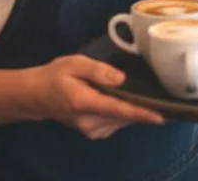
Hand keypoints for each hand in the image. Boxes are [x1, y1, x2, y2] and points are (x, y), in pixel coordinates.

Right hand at [32, 55, 163, 139]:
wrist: (37, 95)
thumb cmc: (55, 76)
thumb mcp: (74, 63)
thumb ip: (98, 70)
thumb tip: (122, 79)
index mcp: (84, 102)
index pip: (117, 110)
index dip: (140, 113)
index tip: (160, 117)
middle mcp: (88, 122)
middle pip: (123, 117)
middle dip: (140, 107)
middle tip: (152, 92)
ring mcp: (90, 130)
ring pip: (121, 121)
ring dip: (131, 110)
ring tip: (132, 93)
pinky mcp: (93, 133)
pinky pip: (115, 124)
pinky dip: (122, 114)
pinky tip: (119, 101)